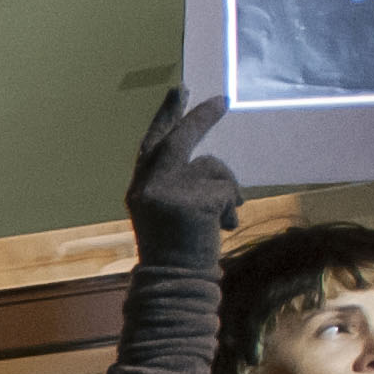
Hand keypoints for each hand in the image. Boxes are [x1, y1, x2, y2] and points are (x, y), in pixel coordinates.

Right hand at [123, 88, 239, 276]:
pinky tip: (224, 227)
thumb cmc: (178, 251)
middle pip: (179, 140)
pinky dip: (232, 206)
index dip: (166, 116)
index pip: (152, 144)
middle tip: (223, 100)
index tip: (180, 91)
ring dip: (228, 189)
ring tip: (223, 219)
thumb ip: (180, 184)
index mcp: (140, 187)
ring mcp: (168, 192)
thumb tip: (209, 163)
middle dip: (201, 118)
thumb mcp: (171, 211)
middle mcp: (148, 185)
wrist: (176, 282)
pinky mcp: (192, 201)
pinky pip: (226, 188)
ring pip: (213, 168)